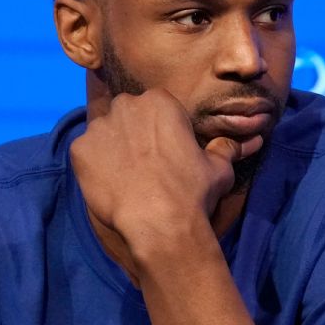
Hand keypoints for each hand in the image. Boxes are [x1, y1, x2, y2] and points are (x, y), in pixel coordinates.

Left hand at [70, 90, 260, 279]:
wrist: (159, 223)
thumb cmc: (192, 191)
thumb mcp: (219, 168)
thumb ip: (224, 148)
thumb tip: (246, 141)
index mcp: (160, 100)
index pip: (157, 107)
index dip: (161, 129)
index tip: (166, 150)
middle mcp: (126, 105)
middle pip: (127, 114)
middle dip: (134, 132)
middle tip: (146, 163)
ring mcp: (99, 126)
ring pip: (105, 133)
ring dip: (113, 148)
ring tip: (126, 176)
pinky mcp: (79, 149)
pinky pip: (85, 153)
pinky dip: (94, 166)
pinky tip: (110, 185)